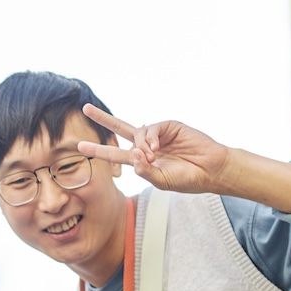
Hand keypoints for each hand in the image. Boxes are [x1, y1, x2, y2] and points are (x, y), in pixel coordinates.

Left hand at [78, 104, 231, 195]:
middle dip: (103, 119)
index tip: (80, 146)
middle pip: (120, 129)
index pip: (115, 153)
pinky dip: (150, 137)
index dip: (99, 149)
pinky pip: (152, 128)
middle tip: (86, 108)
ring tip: (152, 156)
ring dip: (140, 145)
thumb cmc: (186, 179)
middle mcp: (147, 145)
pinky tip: (156, 148)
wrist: (210, 170)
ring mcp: (158, 135)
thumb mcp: (161, 181)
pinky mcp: (170, 126)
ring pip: (137, 132)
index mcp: (142, 161)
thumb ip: (144, 171)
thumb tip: (133, 153)